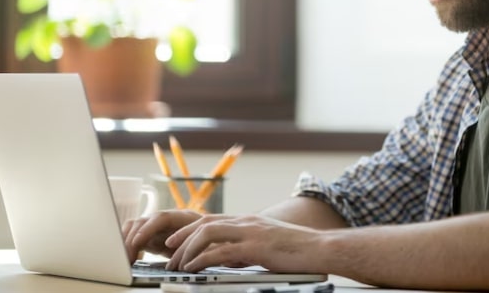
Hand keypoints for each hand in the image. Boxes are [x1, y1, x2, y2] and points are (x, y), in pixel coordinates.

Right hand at [122, 209, 205, 262]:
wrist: (212, 241)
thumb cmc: (212, 243)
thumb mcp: (208, 246)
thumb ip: (197, 249)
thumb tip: (190, 260)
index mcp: (186, 217)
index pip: (162, 218)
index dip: (148, 229)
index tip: (138, 242)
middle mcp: (169, 219)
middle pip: (144, 221)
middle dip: (132, 239)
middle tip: (126, 258)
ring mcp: (159, 226)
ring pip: (136, 227)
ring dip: (127, 241)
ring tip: (124, 259)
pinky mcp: (152, 235)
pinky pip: (135, 235)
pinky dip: (127, 243)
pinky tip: (125, 256)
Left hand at [165, 214, 324, 272]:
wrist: (320, 248)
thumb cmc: (298, 250)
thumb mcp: (268, 245)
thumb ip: (248, 248)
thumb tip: (231, 259)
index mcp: (249, 221)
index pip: (211, 219)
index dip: (188, 230)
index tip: (174, 242)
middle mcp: (246, 222)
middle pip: (204, 223)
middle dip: (181, 239)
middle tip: (168, 255)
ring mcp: (250, 233)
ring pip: (207, 234)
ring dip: (187, 249)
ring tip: (177, 264)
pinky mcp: (255, 247)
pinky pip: (220, 251)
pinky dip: (202, 260)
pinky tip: (194, 269)